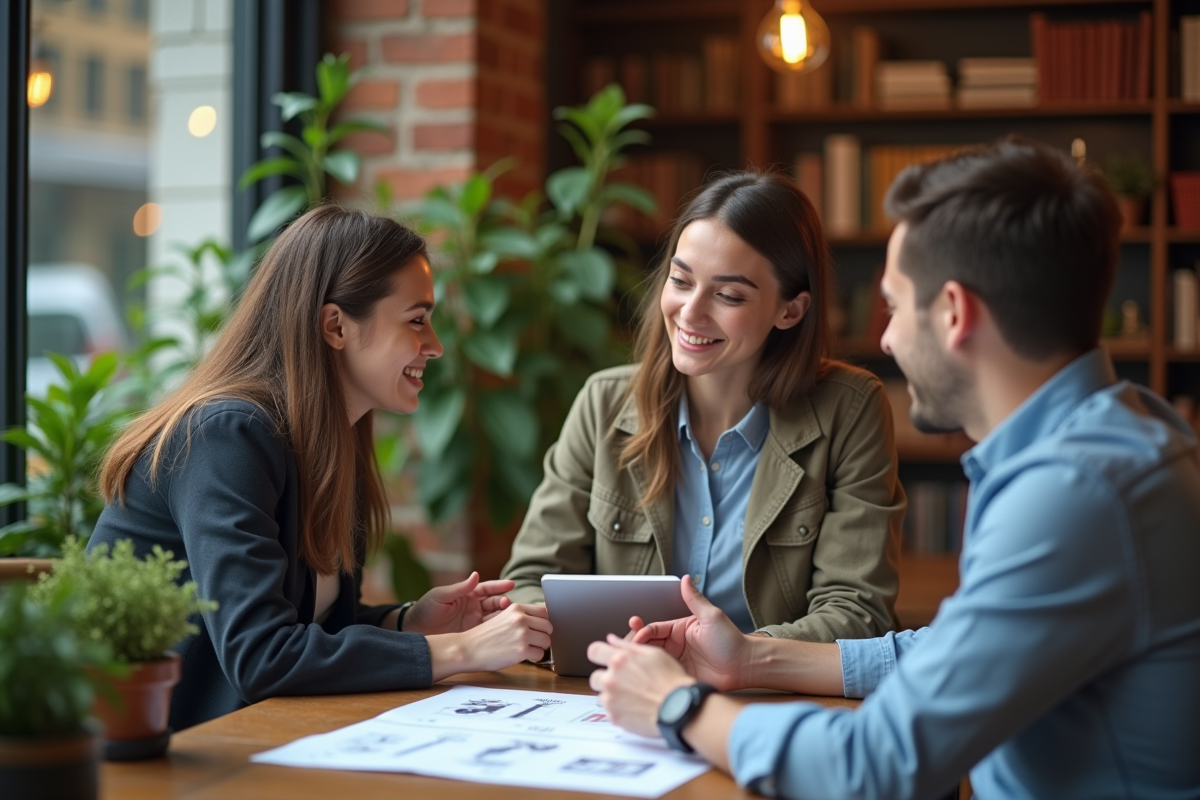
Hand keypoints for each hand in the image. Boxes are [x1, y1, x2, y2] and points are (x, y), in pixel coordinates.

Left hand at [402, 572, 512, 634]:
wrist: (414, 631)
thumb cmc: (425, 609)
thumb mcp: (440, 596)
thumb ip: (459, 588)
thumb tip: (476, 574)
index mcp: (468, 595)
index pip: (488, 588)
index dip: (499, 586)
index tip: (511, 584)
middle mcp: (474, 607)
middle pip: (495, 603)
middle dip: (504, 602)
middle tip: (508, 604)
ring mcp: (475, 622)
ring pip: (495, 618)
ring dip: (504, 617)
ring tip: (510, 617)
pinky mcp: (473, 636)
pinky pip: (489, 633)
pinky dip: (498, 632)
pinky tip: (505, 632)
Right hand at [433, 603, 551, 677]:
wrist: (468, 649)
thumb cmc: (484, 636)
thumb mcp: (502, 618)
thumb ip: (520, 616)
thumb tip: (543, 618)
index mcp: (516, 608)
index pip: (544, 611)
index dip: (543, 622)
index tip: (540, 629)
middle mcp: (520, 619)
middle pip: (548, 626)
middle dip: (543, 635)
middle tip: (534, 641)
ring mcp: (522, 634)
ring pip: (547, 640)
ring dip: (540, 647)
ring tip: (528, 649)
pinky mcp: (521, 650)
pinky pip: (540, 654)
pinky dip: (535, 657)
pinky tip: (525, 656)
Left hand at [587, 635, 695, 737]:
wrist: (680, 708)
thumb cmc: (671, 680)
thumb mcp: (654, 654)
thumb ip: (628, 645)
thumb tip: (611, 639)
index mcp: (619, 660)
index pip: (594, 651)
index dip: (599, 654)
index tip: (604, 659)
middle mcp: (611, 679)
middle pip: (595, 677)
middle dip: (606, 678)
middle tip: (624, 683)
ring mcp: (611, 700)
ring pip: (601, 696)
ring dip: (612, 696)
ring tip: (633, 697)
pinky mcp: (615, 718)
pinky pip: (609, 712)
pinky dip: (619, 711)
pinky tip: (635, 708)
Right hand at [629, 574, 749, 691]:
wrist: (744, 667)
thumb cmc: (731, 640)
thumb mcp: (711, 616)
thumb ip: (695, 599)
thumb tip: (685, 578)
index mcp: (679, 629)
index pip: (653, 628)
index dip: (642, 632)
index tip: (635, 636)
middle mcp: (675, 645)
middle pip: (648, 644)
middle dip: (634, 645)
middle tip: (624, 648)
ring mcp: (676, 661)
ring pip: (651, 660)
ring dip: (639, 661)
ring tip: (627, 662)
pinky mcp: (680, 676)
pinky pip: (661, 675)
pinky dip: (649, 675)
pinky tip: (641, 677)